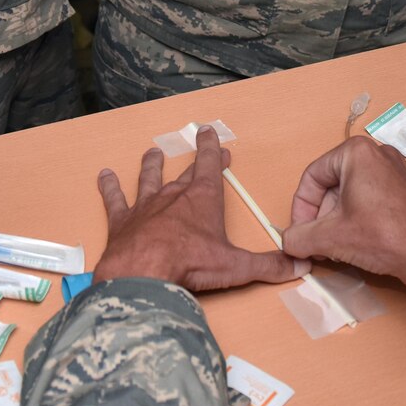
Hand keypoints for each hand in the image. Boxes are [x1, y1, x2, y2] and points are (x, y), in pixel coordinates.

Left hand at [90, 126, 305, 290]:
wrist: (144, 273)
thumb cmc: (192, 263)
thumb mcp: (236, 266)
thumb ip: (268, 266)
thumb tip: (301, 266)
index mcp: (203, 199)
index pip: (210, 165)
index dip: (212, 148)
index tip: (210, 132)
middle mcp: (173, 195)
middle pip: (185, 173)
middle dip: (195, 161)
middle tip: (198, 147)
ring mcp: (145, 206)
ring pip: (149, 178)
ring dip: (151, 166)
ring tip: (152, 153)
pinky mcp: (122, 220)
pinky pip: (115, 199)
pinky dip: (110, 187)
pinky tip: (104, 176)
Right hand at [281, 137, 405, 288]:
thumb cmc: (382, 237)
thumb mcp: (331, 237)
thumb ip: (299, 237)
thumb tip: (287, 242)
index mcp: (356, 153)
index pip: (312, 177)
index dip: (300, 208)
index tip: (300, 233)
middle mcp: (376, 153)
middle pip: (331, 185)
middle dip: (319, 216)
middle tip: (315, 242)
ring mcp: (394, 170)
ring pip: (349, 193)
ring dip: (335, 220)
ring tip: (333, 246)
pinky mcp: (404, 188)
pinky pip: (369, 198)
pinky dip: (356, 217)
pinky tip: (354, 242)